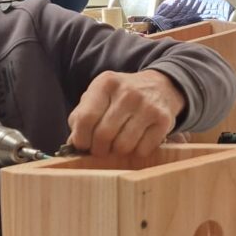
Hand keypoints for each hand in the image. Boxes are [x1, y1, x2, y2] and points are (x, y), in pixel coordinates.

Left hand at [67, 69, 184, 156]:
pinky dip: (137, 152)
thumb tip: (73, 144)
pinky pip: (143, 150)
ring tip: (119, 143)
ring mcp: (147, 106)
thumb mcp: (100, 95)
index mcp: (106, 83)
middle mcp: (128, 92)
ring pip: (123, 146)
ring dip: (118, 151)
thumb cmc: (122, 96)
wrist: (160, 86)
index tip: (83, 145)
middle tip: (101, 149)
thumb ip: (82, 116)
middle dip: (99, 149)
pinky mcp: (163, 120)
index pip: (85, 118)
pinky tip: (137, 141)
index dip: (81, 138)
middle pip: (103, 135)